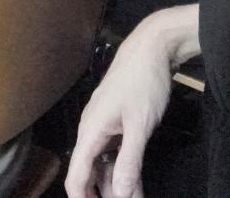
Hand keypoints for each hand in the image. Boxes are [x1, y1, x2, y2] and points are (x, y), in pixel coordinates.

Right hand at [65, 25, 177, 197]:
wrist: (153, 47)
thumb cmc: (144, 82)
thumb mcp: (140, 125)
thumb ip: (129, 161)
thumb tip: (119, 194)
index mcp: (90, 131)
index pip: (76, 176)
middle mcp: (91, 130)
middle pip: (89, 173)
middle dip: (104, 194)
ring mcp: (103, 125)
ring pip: (104, 164)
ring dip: (116, 184)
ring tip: (135, 197)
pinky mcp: (115, 121)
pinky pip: (113, 152)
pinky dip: (123, 168)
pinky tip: (135, 183)